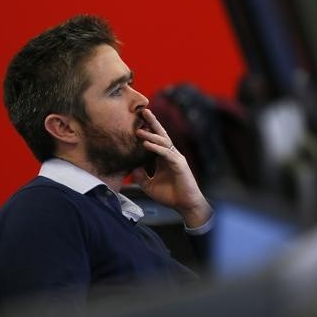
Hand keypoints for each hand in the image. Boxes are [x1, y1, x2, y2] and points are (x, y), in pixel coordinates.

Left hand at [131, 108, 212, 227]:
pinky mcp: (179, 165)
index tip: (137, 120)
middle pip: (161, 135)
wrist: (185, 205)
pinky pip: (166, 153)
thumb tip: (131, 167)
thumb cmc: (170, 196)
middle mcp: (171, 155)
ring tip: (139, 129)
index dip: (148, 130)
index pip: (155, 140)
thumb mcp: (149, 186)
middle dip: (152, 122)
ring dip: (151, 134)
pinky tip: (146, 144)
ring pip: (163, 142)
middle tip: (143, 111)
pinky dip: (156, 148)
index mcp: (164, 158)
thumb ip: (140, 177)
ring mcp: (176, 158)